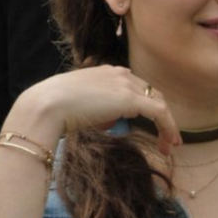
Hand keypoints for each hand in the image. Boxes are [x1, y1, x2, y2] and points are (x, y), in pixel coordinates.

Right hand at [18, 65, 181, 153]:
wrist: (46, 105)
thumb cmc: (54, 108)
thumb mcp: (80, 104)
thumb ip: (96, 108)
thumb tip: (107, 120)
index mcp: (108, 72)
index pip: (137, 88)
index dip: (148, 106)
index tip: (152, 125)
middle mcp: (121, 74)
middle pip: (152, 94)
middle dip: (162, 116)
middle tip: (167, 138)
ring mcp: (127, 85)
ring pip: (159, 104)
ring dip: (167, 126)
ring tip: (170, 146)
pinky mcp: (131, 99)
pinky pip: (159, 113)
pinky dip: (168, 127)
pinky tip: (169, 143)